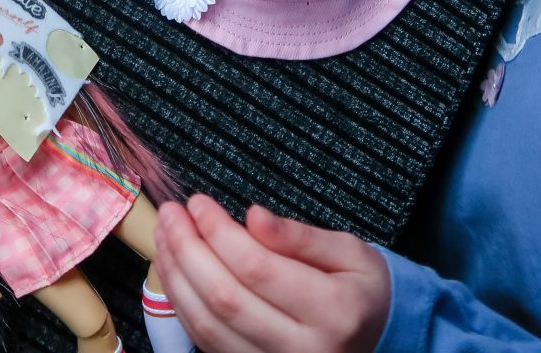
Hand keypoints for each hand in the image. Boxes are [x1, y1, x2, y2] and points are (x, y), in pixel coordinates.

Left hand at [153, 194, 389, 352]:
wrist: (376, 337)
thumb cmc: (360, 288)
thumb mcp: (350, 251)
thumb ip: (299, 236)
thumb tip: (254, 215)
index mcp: (335, 311)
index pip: (259, 268)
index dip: (220, 232)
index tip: (199, 202)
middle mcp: (305, 348)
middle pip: (226, 298)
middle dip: (188, 250)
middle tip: (171, 213)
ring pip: (208, 325)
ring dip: (176, 276)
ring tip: (164, 234)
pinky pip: (206, 341)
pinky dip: (182, 303)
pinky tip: (173, 269)